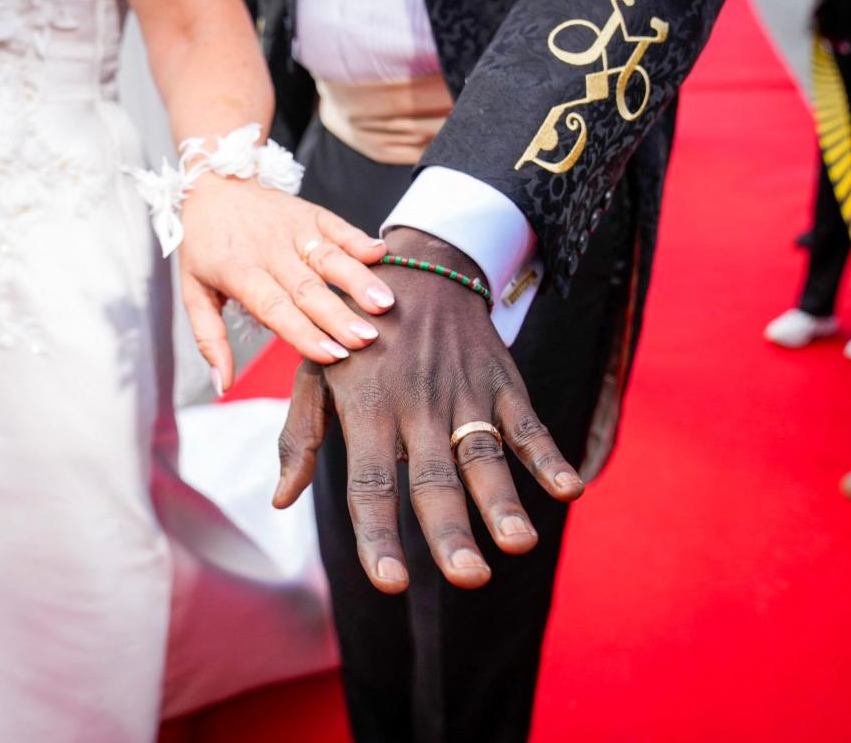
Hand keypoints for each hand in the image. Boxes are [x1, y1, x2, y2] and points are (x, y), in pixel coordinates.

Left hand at [178, 173, 394, 392]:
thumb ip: (210, 340)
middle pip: (308, 287)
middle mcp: (270, 251)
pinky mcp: (310, 213)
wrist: (211, 185)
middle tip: (367, 339)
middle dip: (339, 315)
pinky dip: (359, 238)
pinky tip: (381, 254)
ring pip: (328, 257)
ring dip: (359, 280)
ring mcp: (293, 229)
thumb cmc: (204, 247)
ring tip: (384, 304)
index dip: (304, 332)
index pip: (275, 308)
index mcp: (239, 273)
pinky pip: (337, 226)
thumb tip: (223, 386)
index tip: (332, 355)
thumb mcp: (194, 292)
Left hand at [273, 228, 583, 593]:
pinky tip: (568, 490)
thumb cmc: (354, 336)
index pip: (370, 484)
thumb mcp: (315, 375)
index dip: (379, 535)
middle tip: (467, 578)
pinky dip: (549, 455)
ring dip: (502, 500)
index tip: (390, 581)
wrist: (414, 268)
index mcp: (367, 412)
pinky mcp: (501, 383)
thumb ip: (301, 437)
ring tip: (517, 543)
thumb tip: (282, 499)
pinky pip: (528, 424)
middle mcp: (415, 408)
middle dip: (450, 530)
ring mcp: (462, 395)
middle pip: (432, 479)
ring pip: (483, 455)